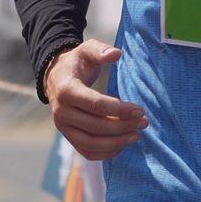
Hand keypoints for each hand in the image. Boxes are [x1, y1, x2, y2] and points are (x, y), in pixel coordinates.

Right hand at [44, 40, 147, 159]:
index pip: (95, 104)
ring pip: (91, 144)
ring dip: (117, 142)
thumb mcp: (85, 50)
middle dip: (123, 126)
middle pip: (95, 126)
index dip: (119, 109)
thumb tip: (116, 54)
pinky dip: (106, 152)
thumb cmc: (76, 62)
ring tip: (137, 135)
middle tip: (144, 122)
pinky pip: (87, 152)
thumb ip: (100, 50)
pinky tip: (123, 143)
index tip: (140, 110)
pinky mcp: (68, 137)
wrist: (56, 78)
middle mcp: (61, 112)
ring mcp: (63, 128)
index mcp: (66, 90)